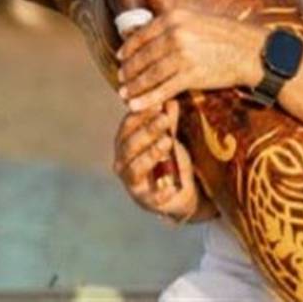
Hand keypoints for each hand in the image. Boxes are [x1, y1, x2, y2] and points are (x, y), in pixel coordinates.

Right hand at [112, 99, 197, 220]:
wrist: (179, 190)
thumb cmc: (168, 158)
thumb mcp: (168, 137)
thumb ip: (168, 122)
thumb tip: (169, 100)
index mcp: (125, 145)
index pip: (128, 127)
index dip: (141, 115)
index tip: (158, 103)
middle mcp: (123, 164)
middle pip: (130, 146)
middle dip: (148, 130)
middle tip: (165, 118)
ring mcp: (133, 184)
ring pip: (136, 168)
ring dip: (151, 154)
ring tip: (167, 142)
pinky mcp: (147, 201)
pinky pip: (152, 197)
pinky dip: (161, 192)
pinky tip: (172, 186)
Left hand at [116, 9, 265, 111]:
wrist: (253, 51)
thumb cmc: (228, 36)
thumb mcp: (198, 20)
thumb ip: (173, 26)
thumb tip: (148, 33)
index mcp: (175, 17)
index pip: (141, 36)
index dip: (127, 50)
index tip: (120, 60)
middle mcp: (176, 33)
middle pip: (142, 57)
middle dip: (129, 72)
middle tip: (121, 82)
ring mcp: (183, 54)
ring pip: (149, 74)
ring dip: (135, 87)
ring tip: (126, 95)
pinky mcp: (192, 74)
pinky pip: (163, 89)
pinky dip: (147, 99)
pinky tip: (137, 106)